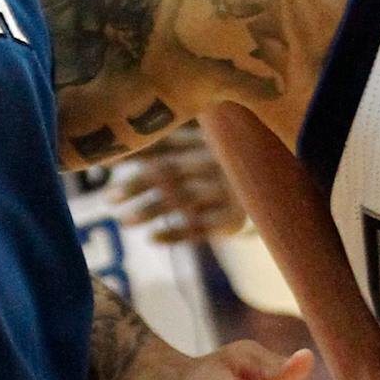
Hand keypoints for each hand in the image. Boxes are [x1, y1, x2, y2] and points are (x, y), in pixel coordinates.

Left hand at [114, 126, 247, 245]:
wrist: (276, 193)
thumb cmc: (224, 169)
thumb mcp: (202, 151)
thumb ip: (164, 151)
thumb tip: (107, 161)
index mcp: (207, 140)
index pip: (165, 144)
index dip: (134, 155)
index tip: (103, 168)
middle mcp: (217, 161)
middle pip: (170, 171)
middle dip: (136, 184)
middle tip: (108, 199)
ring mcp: (228, 189)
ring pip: (182, 199)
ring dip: (149, 210)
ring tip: (123, 221)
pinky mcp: (236, 217)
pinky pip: (201, 226)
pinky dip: (176, 233)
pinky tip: (152, 239)